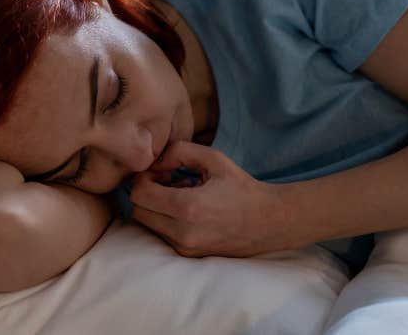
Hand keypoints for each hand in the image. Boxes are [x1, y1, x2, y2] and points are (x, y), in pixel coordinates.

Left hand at [129, 141, 288, 257]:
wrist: (270, 222)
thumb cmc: (242, 188)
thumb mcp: (213, 159)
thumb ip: (179, 152)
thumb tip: (154, 162)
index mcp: (188, 207)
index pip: (139, 193)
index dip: (144, 177)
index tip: (162, 172)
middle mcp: (182, 232)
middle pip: (138, 211)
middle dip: (146, 192)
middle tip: (168, 182)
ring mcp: (185, 247)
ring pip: (147, 224)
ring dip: (155, 207)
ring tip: (180, 195)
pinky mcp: (189, 255)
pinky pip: (162, 235)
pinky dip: (166, 220)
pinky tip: (187, 210)